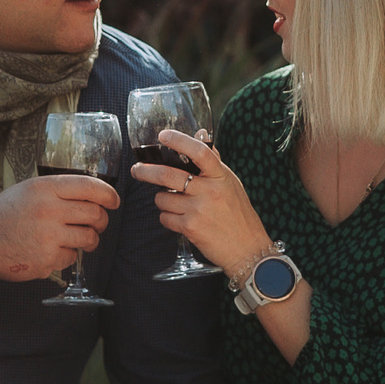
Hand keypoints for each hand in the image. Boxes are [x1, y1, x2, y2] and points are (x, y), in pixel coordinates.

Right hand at [0, 175, 119, 282]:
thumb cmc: (1, 215)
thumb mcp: (27, 190)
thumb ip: (56, 191)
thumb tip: (89, 198)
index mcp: (44, 188)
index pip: (90, 187)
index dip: (108, 194)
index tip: (114, 201)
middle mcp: (49, 210)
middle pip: (95, 214)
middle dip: (102, 220)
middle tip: (97, 223)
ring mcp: (48, 237)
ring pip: (89, 238)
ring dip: (89, 240)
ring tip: (79, 239)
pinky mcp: (46, 260)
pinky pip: (71, 258)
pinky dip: (67, 256)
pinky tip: (52, 251)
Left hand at [131, 129, 276, 276]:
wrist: (247, 250)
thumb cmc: (239, 215)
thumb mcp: (230, 183)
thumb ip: (213, 161)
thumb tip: (200, 133)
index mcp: (220, 176)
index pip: (199, 151)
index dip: (179, 140)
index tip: (163, 135)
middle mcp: (209, 191)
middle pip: (168, 174)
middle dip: (146, 171)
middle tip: (137, 170)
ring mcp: (199, 209)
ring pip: (162, 198)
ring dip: (162, 201)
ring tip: (176, 205)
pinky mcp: (190, 228)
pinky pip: (165, 218)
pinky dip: (167, 218)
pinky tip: (180, 220)